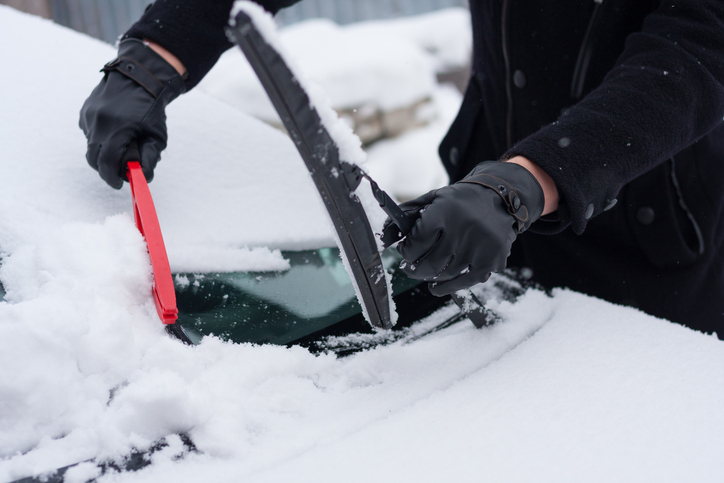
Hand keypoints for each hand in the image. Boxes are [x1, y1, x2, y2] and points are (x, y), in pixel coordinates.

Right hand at [79, 39, 185, 188]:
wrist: (139, 77)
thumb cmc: (152, 109)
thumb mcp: (157, 136)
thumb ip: (150, 159)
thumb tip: (142, 178)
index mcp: (118, 128)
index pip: (107, 163)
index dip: (111, 177)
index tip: (118, 184)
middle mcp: (99, 122)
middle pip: (94, 158)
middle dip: (105, 169)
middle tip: (118, 172)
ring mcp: (89, 116)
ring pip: (91, 146)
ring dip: (104, 152)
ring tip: (122, 144)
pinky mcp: (85, 111)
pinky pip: (89, 133)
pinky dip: (101, 138)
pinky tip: (115, 130)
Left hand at [395, 161, 544, 295]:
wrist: (502, 198)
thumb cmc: (461, 201)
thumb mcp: (434, 198)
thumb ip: (408, 214)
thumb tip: (385, 236)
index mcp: (444, 212)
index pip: (416, 243)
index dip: (406, 251)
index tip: (406, 251)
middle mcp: (462, 231)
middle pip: (429, 264)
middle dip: (414, 269)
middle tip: (409, 268)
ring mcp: (478, 248)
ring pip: (445, 275)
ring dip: (430, 278)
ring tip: (425, 274)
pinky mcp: (491, 261)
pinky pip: (465, 282)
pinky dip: (448, 287)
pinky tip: (437, 285)